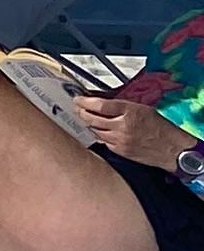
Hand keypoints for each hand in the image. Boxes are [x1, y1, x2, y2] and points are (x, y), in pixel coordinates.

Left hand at [79, 91, 198, 172]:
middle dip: (82, 112)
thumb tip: (102, 101)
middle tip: (79, 108)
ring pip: (95, 130)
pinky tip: (100, 130)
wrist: (173, 149)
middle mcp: (122, 126)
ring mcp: (120, 140)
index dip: (84, 101)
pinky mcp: (120, 151)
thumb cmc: (161, 127)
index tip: (78, 99)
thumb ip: (122, 105)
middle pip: (92, 118)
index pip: (99, 105)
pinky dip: (99, 135)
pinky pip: (103, 141)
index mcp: (129, 112)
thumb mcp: (143, 108)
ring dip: (89, 123)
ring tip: (87, 118)